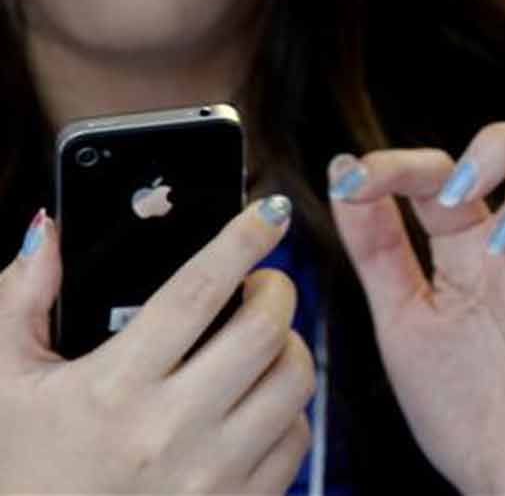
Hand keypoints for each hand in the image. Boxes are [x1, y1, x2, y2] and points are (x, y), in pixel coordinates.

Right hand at [0, 197, 313, 492]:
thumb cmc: (25, 467)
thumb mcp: (5, 382)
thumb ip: (21, 299)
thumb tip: (46, 230)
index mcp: (113, 390)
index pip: (195, 293)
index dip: (241, 240)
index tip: (271, 213)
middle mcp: (171, 432)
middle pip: (264, 332)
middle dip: (277, 290)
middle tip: (263, 284)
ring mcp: (214, 474)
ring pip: (294, 381)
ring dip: (288, 345)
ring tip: (262, 341)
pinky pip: (297, 436)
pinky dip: (288, 408)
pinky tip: (256, 401)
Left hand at [328, 124, 504, 494]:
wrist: (502, 481)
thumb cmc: (458, 403)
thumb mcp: (401, 318)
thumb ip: (377, 249)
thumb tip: (342, 172)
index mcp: (471, 248)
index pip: (451, 171)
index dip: (403, 163)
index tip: (357, 182)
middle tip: (460, 191)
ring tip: (500, 245)